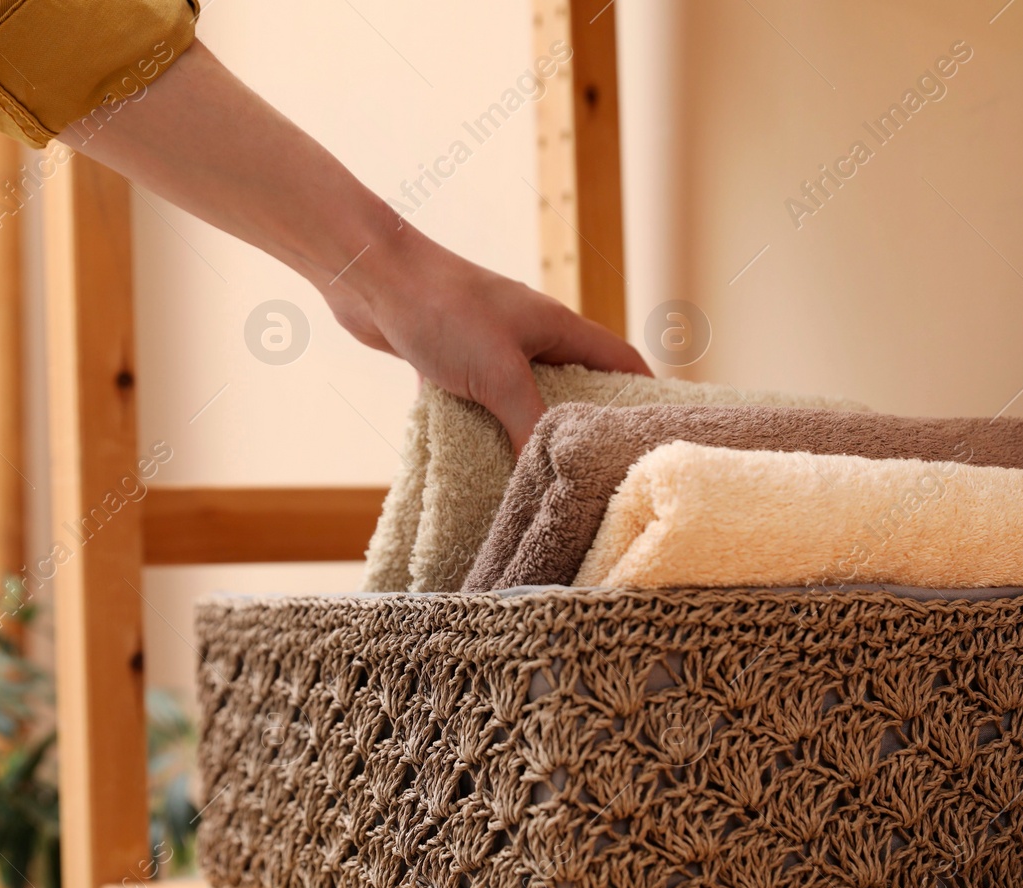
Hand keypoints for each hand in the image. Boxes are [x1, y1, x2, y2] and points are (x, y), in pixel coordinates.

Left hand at [324, 225, 649, 451]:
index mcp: (557, 326)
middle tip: (596, 469)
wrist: (368, 277)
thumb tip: (552, 471)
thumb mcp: (497, 373)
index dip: (643, 395)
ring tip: (540, 475)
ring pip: (522, 396)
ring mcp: (489, 345)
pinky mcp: (451, 358)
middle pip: (574, 383)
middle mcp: (529, 333)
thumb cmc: (440, 307)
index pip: (620, 361)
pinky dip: (482, 427)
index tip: (654, 435)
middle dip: (584, 424)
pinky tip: (478, 459)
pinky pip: (479, 401)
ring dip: (527, 431)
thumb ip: (530, 422)